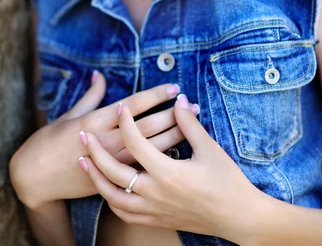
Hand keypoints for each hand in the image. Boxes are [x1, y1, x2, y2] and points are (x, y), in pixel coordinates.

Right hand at [9, 75, 198, 209]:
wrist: (34, 178)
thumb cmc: (49, 142)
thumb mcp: (69, 114)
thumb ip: (91, 96)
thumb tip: (100, 75)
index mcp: (97, 120)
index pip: (134, 105)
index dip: (156, 95)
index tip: (174, 87)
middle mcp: (107, 140)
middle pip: (148, 126)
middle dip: (173, 114)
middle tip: (193, 105)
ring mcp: (111, 161)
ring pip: (150, 148)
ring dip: (173, 134)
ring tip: (191, 124)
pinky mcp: (112, 179)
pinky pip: (142, 168)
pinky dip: (160, 158)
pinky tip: (177, 152)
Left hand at [78, 93, 260, 244]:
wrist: (239, 217)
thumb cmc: (227, 181)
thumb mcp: (209, 148)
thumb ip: (189, 124)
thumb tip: (179, 101)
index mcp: (168, 173)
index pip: (136, 142)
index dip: (126, 121)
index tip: (121, 106)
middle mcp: (155, 193)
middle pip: (113, 172)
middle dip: (95, 151)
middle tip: (82, 134)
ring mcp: (154, 210)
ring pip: (112, 196)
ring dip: (96, 177)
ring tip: (84, 161)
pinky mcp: (156, 220)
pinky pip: (124, 212)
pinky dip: (111, 198)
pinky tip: (106, 187)